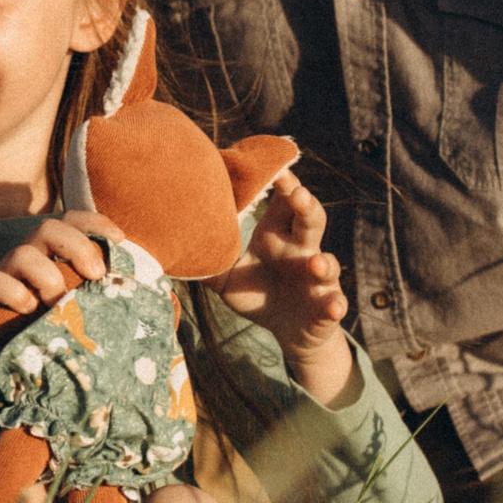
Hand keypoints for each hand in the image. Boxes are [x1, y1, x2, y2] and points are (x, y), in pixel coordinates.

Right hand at [0, 214, 116, 418]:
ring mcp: (0, 276)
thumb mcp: (63, 321)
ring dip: (48, 276)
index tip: (121, 241)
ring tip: (58, 304)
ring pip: (23, 253)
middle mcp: (25, 261)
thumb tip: (140, 311)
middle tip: (96, 274)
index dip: (95, 224)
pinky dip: (16, 294)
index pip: (71, 224)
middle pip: (49, 228)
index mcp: (49, 260)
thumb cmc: (28, 341)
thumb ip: (89, 308)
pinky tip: (28, 312)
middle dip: (77, 245)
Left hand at [209, 172, 356, 404]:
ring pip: (327, 263)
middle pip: (310, 220)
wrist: (288, 332)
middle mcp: (302, 251)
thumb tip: (166, 248)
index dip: (283, 185)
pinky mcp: (326, 306)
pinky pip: (335, 303)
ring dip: (324, 262)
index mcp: (278, 236)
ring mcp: (318, 279)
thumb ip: (205, 262)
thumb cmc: (258, 294)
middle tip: (297, 194)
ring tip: (315, 263)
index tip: (276, 169)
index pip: (284, 203)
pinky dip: (335, 305)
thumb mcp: (227, 279)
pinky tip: (332, 307)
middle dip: (306, 206)